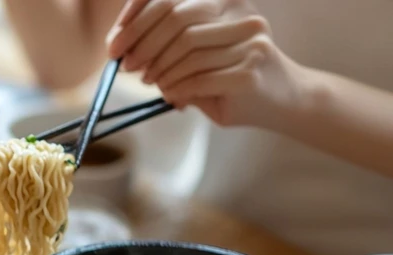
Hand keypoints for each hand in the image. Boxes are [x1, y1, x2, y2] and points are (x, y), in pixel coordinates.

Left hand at [105, 0, 305, 127]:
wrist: (284, 101)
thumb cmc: (233, 77)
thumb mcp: (200, 54)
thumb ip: (167, 45)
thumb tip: (120, 45)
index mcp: (227, 4)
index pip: (173, 1)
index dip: (137, 19)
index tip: (114, 43)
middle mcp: (241, 16)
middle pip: (177, 21)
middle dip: (143, 46)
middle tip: (127, 67)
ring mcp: (248, 43)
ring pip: (186, 53)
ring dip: (160, 72)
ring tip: (153, 83)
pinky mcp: (249, 72)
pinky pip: (197, 79)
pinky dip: (176, 89)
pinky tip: (172, 96)